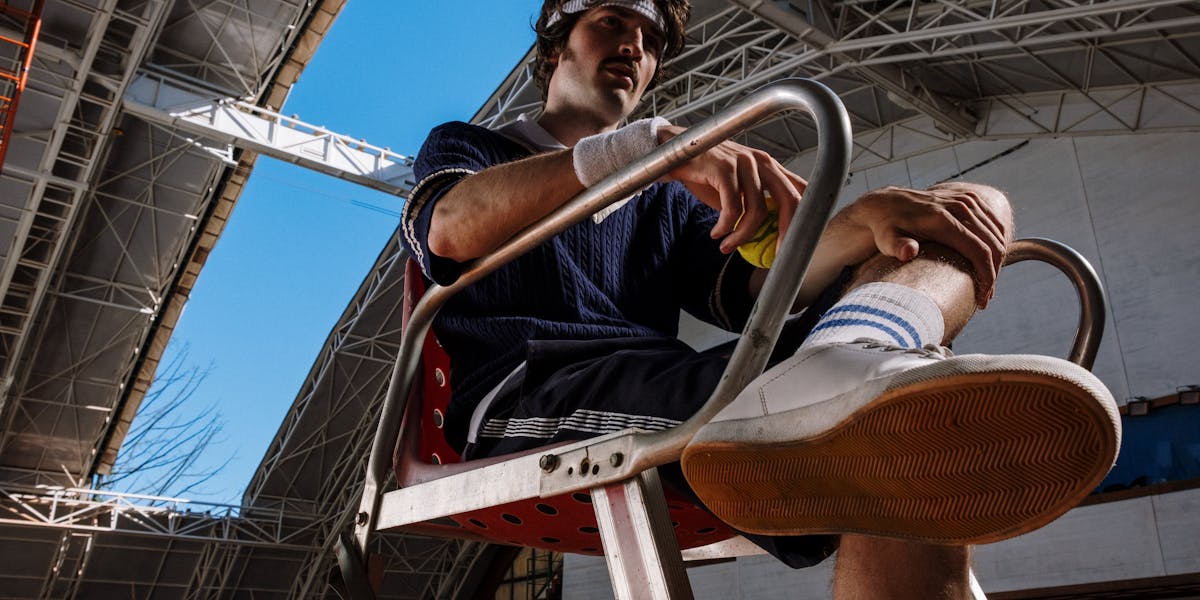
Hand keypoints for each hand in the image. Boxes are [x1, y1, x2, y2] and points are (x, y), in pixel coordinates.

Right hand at [657, 125, 806, 253]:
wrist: (674, 153)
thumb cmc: (707, 174)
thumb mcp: (738, 190)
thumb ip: (755, 206)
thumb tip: (770, 237)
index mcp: (770, 166)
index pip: (802, 190)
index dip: (806, 218)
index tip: (797, 243)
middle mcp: (762, 161)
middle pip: (790, 200)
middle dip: (786, 233)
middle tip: (775, 256)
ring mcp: (744, 163)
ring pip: (757, 210)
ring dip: (742, 236)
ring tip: (727, 245)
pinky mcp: (724, 168)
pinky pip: (732, 207)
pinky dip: (725, 226)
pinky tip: (716, 233)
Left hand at [845, 183, 1011, 306]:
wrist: (886, 204)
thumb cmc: (887, 229)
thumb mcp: (887, 239)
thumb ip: (897, 246)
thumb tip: (908, 252)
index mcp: (944, 219)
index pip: (980, 250)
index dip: (986, 277)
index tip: (983, 299)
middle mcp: (959, 206)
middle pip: (992, 244)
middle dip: (993, 273)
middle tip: (985, 297)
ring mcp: (966, 199)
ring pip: (996, 234)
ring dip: (997, 259)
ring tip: (986, 282)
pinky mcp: (969, 197)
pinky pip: (993, 222)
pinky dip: (995, 242)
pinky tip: (988, 261)